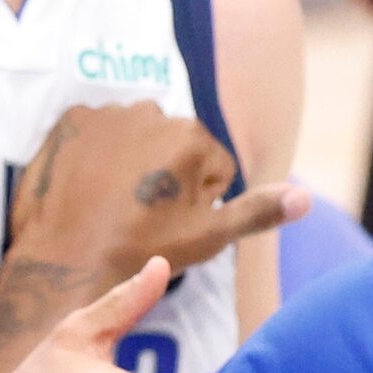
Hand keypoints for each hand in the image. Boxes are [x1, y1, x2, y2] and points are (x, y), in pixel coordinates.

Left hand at [7, 102, 306, 283]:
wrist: (66, 260)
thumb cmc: (141, 250)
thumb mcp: (209, 235)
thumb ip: (259, 210)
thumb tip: (306, 198)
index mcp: (194, 137)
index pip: (210, 165)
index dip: (195, 200)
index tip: (169, 221)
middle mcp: (153, 113)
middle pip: (172, 147)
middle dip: (164, 176)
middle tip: (139, 215)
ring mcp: (108, 114)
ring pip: (133, 138)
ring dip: (128, 163)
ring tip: (111, 203)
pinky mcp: (69, 120)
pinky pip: (94, 133)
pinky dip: (92, 154)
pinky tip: (85, 185)